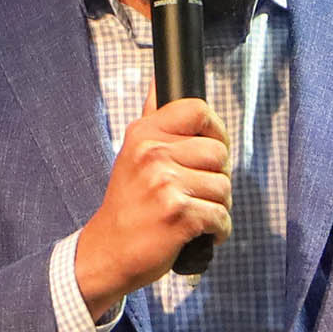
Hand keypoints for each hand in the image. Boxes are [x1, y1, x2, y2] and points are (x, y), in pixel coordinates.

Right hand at [75, 97, 231, 317]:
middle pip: (220, 153)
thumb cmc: (127, 205)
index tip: (212, 148)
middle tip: (196, 193)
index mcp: (144, 134)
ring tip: (193, 214)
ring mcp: (165, 185)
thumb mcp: (131, 153)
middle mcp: (153, 155)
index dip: (216, 129)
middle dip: (217, 177)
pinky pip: (221, 217)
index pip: (198, 110)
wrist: (108, 251)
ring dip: (218, 206)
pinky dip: (217, 230)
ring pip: (224, 187)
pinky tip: (198, 233)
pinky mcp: (178, 216)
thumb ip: (151, 117)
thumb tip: (158, 80)